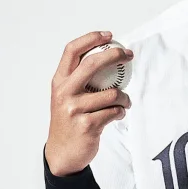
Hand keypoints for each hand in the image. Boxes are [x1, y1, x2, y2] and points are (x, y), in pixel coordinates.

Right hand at [44, 31, 133, 176]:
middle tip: (128, 55)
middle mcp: (64, 93)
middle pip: (92, 64)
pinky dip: (120, 112)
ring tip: (125, 101)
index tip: (108, 36)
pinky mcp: (87, 125)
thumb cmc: (68, 122)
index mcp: (59, 82)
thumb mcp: (65, 97)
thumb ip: (78, 79)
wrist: (62, 153)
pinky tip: (118, 114)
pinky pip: (114, 112)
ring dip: (124, 97)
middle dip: (114, 55)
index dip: (91, 39)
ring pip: (111, 93)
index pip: (72, 51)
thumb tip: (106, 57)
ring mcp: (75, 110)